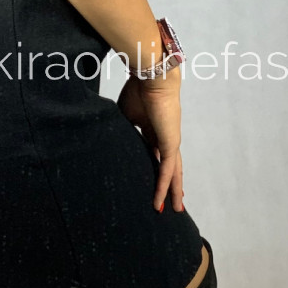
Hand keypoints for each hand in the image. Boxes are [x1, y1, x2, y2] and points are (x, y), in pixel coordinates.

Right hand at [116, 70, 185, 213]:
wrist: (152, 78)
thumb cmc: (139, 90)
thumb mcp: (126, 114)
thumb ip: (124, 129)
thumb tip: (113, 139)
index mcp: (155, 130)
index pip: (158, 156)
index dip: (158, 170)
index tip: (155, 181)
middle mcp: (166, 137)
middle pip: (171, 167)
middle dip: (173, 185)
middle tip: (174, 203)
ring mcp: (170, 141)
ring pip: (174, 173)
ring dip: (174, 191)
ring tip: (174, 208)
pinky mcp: (170, 144)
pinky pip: (167, 170)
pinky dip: (164, 186)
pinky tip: (161, 201)